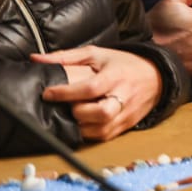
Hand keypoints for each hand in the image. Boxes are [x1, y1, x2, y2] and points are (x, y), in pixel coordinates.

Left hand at [33, 46, 161, 140]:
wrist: (156, 77)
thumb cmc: (122, 64)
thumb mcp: (96, 54)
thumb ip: (66, 57)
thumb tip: (35, 59)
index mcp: (116, 76)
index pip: (90, 88)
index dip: (66, 93)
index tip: (48, 93)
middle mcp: (123, 97)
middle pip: (100, 113)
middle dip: (77, 112)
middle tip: (67, 106)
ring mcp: (126, 114)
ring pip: (101, 129)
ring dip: (81, 124)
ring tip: (72, 115)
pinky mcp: (126, 126)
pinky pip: (104, 136)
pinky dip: (88, 132)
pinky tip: (81, 123)